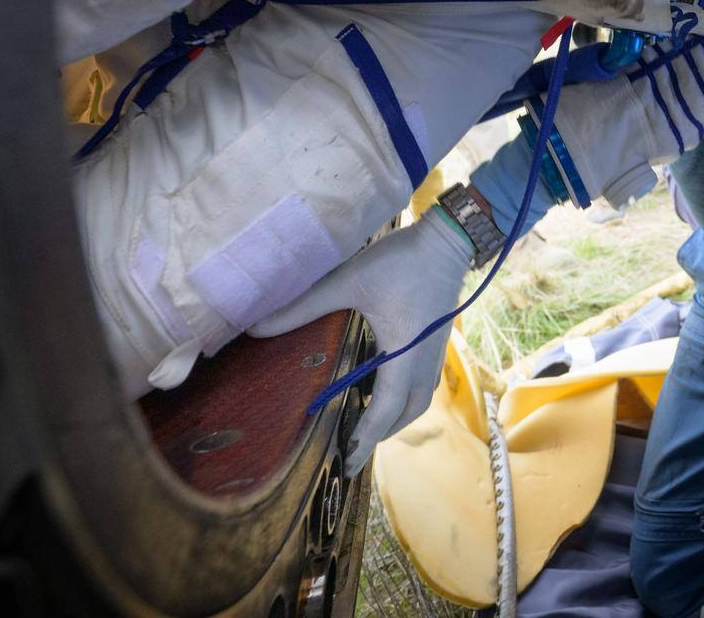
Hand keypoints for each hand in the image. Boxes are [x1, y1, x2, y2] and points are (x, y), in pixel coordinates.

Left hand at [251, 209, 471, 473]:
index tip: (348, 462)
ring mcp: (434, 353)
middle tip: (351, 452)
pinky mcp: (435, 343)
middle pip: (406, 413)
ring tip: (366, 427)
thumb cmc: (401, 261)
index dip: (366, 437)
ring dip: (394, 418)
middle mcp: (423, 361)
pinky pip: (421, 384)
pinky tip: (382, 390)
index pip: (386, 409)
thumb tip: (255, 328)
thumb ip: (303, 305)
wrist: (448, 241)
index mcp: (405, 354)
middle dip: (380, 435)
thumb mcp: (349, 280)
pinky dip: (402, 399)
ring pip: (418, 400)